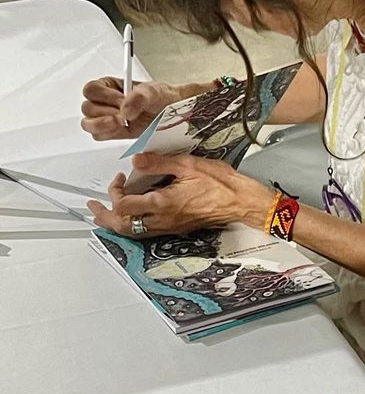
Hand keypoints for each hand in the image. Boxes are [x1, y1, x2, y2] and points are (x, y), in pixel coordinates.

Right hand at [81, 79, 189, 139]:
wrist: (173, 113)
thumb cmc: (162, 97)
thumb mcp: (154, 92)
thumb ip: (139, 97)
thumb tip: (125, 110)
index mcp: (108, 85)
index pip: (91, 89)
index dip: (104, 97)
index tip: (121, 101)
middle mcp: (104, 101)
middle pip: (87, 108)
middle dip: (105, 113)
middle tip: (123, 116)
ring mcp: (107, 117)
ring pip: (88, 123)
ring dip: (102, 125)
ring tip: (121, 123)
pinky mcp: (113, 131)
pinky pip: (99, 135)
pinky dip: (109, 134)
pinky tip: (122, 130)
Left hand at [87, 154, 273, 236]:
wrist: (243, 202)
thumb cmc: (222, 185)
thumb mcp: (189, 165)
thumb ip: (159, 162)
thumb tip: (137, 160)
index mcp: (163, 203)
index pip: (125, 204)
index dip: (115, 191)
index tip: (120, 178)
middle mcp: (164, 219)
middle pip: (123, 226)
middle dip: (104, 217)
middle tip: (93, 207)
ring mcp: (170, 226)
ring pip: (134, 233)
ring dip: (116, 224)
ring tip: (106, 214)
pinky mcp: (178, 228)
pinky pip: (147, 232)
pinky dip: (133, 226)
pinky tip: (133, 216)